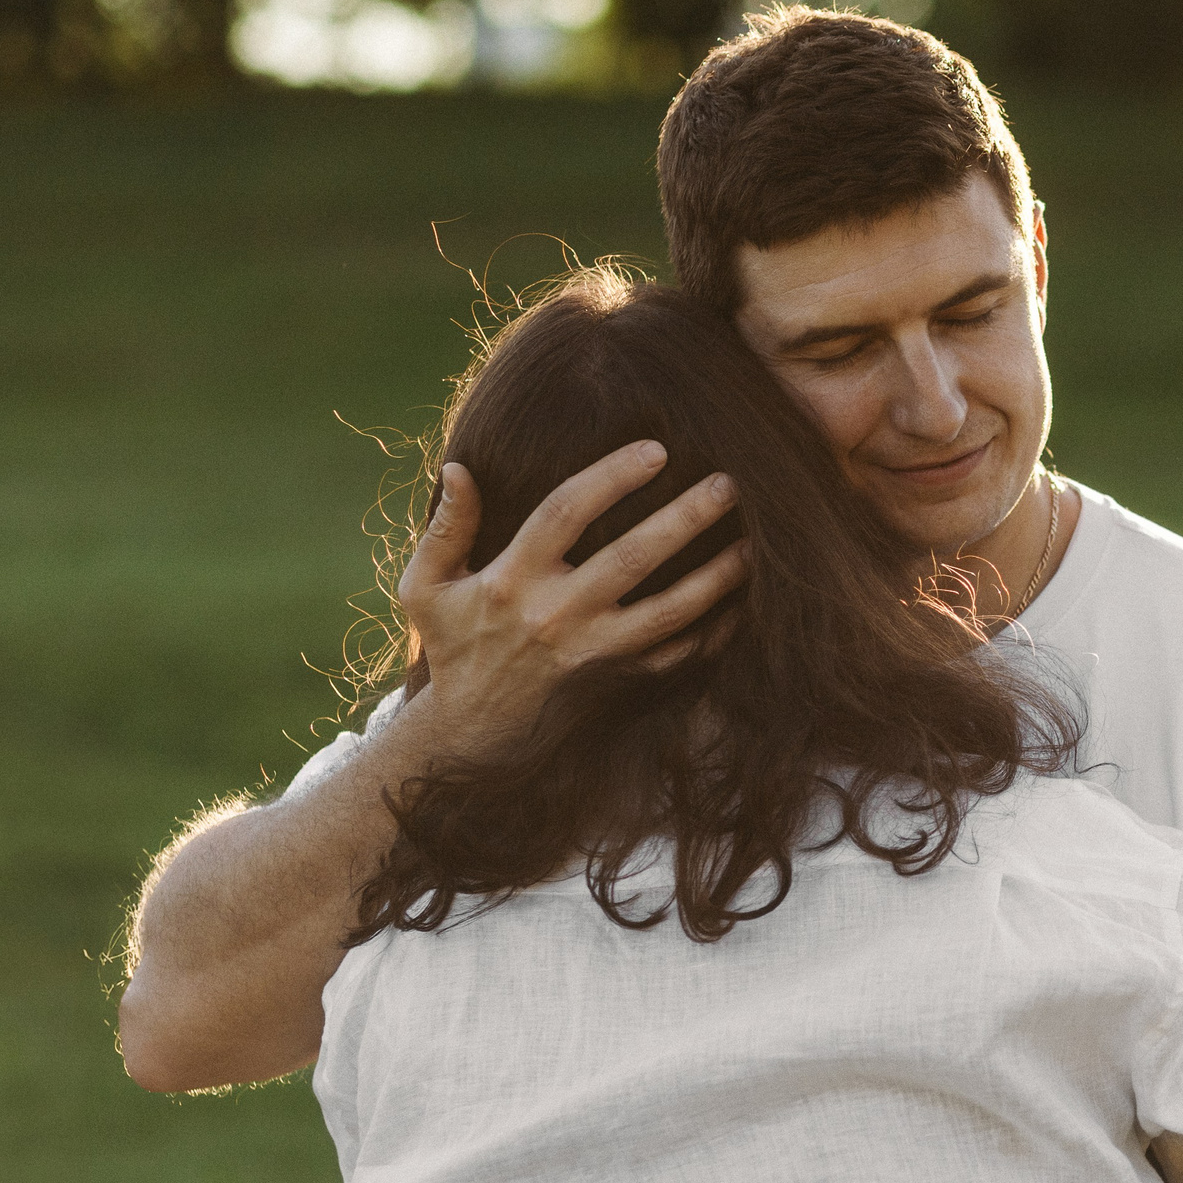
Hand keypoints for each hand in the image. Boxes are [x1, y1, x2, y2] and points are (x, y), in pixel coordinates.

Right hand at [397, 441, 748, 754]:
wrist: (475, 733)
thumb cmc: (455, 644)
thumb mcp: (426, 587)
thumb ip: (446, 527)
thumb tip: (460, 467)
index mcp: (511, 580)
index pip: (565, 512)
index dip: (611, 476)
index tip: (657, 449)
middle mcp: (558, 615)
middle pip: (633, 558)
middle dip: (686, 517)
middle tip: (730, 482)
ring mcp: (594, 652)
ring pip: (671, 611)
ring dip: (718, 575)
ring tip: (757, 541)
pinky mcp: (619, 679)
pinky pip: (679, 652)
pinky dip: (717, 626)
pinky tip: (746, 596)